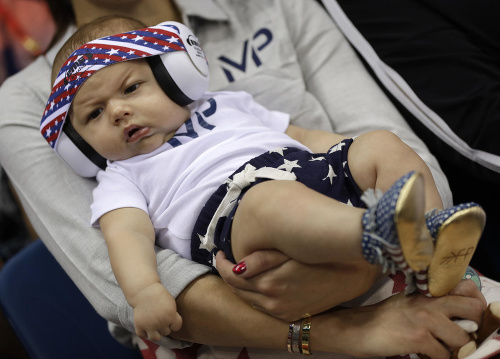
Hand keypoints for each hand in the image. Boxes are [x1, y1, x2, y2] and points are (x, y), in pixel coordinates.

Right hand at [132, 283, 182, 340]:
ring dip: (156, 333)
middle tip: (160, 318)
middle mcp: (161, 322)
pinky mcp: (139, 325)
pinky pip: (143, 335)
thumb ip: (173, 315)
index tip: (170, 317)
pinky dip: (144, 332)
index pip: (176, 327)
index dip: (174, 322)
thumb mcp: (171, 303)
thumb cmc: (159, 295)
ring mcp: (149, 325)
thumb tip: (172, 326)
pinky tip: (146, 326)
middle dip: (164, 326)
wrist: (144, 290)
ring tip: (155, 326)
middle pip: (166, 332)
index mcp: (171, 316)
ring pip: (155, 338)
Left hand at [216, 250, 380, 320]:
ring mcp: (281, 311)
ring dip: (240, 285)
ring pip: (249, 299)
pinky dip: (254, 294)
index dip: (222, 264)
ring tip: (239, 269)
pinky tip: (257, 281)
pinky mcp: (290, 315)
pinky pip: (262, 306)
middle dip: (227, 274)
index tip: (220, 252)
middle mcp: (272, 302)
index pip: (232, 277)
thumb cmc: (321, 255)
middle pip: (237, 290)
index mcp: (270, 283)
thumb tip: (237, 266)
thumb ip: (262, 259)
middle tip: (225, 258)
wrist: (352, 275)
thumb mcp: (290, 253)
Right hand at [313, 281, 485, 357]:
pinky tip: (423, 353)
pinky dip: (436, 358)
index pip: (467, 288)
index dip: (475, 304)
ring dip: (453, 348)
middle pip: (473, 310)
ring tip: (437, 346)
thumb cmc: (382, 317)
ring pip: (462, 339)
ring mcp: (425, 319)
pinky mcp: (418, 338)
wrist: (357, 328)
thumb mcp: (409, 302)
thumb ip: (432, 303)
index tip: (468, 317)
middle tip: (460, 334)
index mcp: (428, 292)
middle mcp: (430, 302)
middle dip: (472, 327)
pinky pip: (444, 355)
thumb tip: (459, 313)